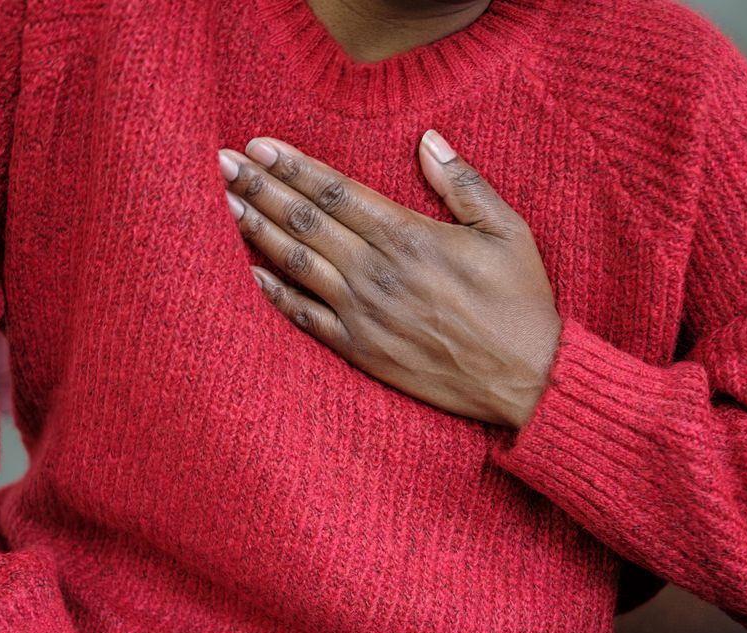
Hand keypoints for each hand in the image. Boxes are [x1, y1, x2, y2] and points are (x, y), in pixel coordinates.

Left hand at [217, 130, 561, 429]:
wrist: (525, 379)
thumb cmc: (520, 302)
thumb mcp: (508, 230)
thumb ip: (463, 183)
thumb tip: (428, 139)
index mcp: (409, 236)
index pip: (336, 190)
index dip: (293, 165)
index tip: (260, 144)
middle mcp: (377, 271)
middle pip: (305, 220)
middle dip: (260, 187)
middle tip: (222, 163)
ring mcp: (363, 313)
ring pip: (297, 262)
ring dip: (256, 229)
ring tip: (223, 203)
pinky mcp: (360, 349)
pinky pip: (304, 318)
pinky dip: (273, 293)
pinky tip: (248, 271)